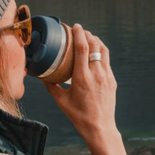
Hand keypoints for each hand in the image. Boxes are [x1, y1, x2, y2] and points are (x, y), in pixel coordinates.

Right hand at [43, 23, 118, 140]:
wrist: (100, 128)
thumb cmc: (79, 116)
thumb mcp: (61, 101)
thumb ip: (51, 87)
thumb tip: (42, 76)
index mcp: (82, 78)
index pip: (83, 48)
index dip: (79, 34)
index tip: (75, 26)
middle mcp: (96, 74)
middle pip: (95, 45)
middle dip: (87, 34)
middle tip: (80, 30)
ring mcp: (106, 77)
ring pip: (104, 51)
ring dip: (96, 41)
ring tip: (88, 37)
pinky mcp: (112, 81)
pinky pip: (107, 61)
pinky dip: (101, 52)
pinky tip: (95, 53)